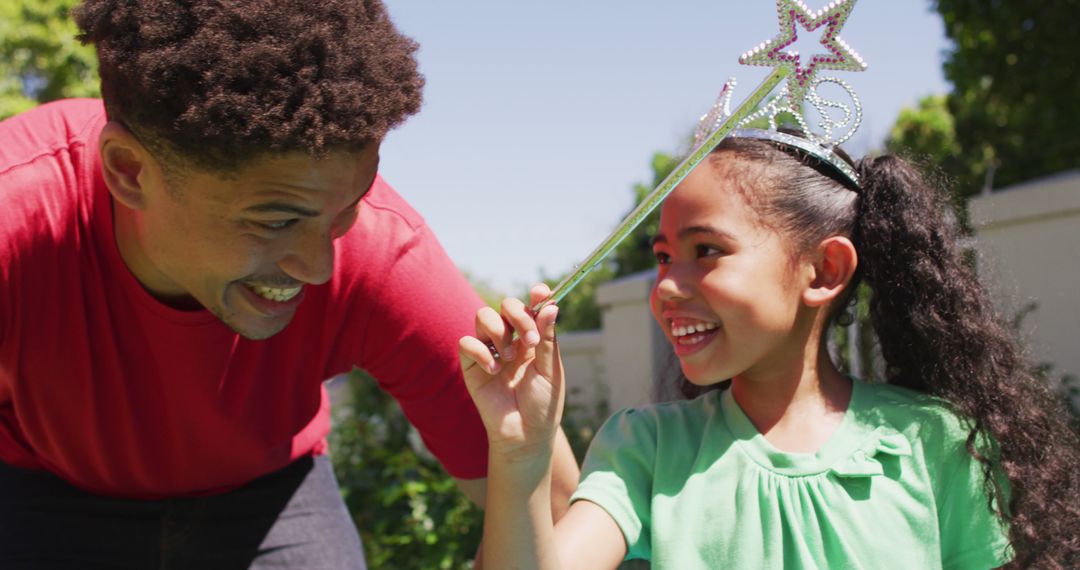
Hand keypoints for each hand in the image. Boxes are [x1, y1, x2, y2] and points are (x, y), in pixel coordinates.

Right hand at [459, 284, 562, 462]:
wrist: (526, 435)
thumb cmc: (542, 405)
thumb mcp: (550, 369)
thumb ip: (547, 338)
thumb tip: (551, 306)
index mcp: (532, 339)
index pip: (531, 307)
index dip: (536, 296)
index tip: (541, 292)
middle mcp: (510, 340)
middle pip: (505, 305)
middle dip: (517, 315)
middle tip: (529, 340)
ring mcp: (489, 350)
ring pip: (482, 315)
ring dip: (499, 332)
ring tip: (509, 358)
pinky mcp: (471, 365)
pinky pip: (467, 342)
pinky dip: (481, 352)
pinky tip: (494, 370)